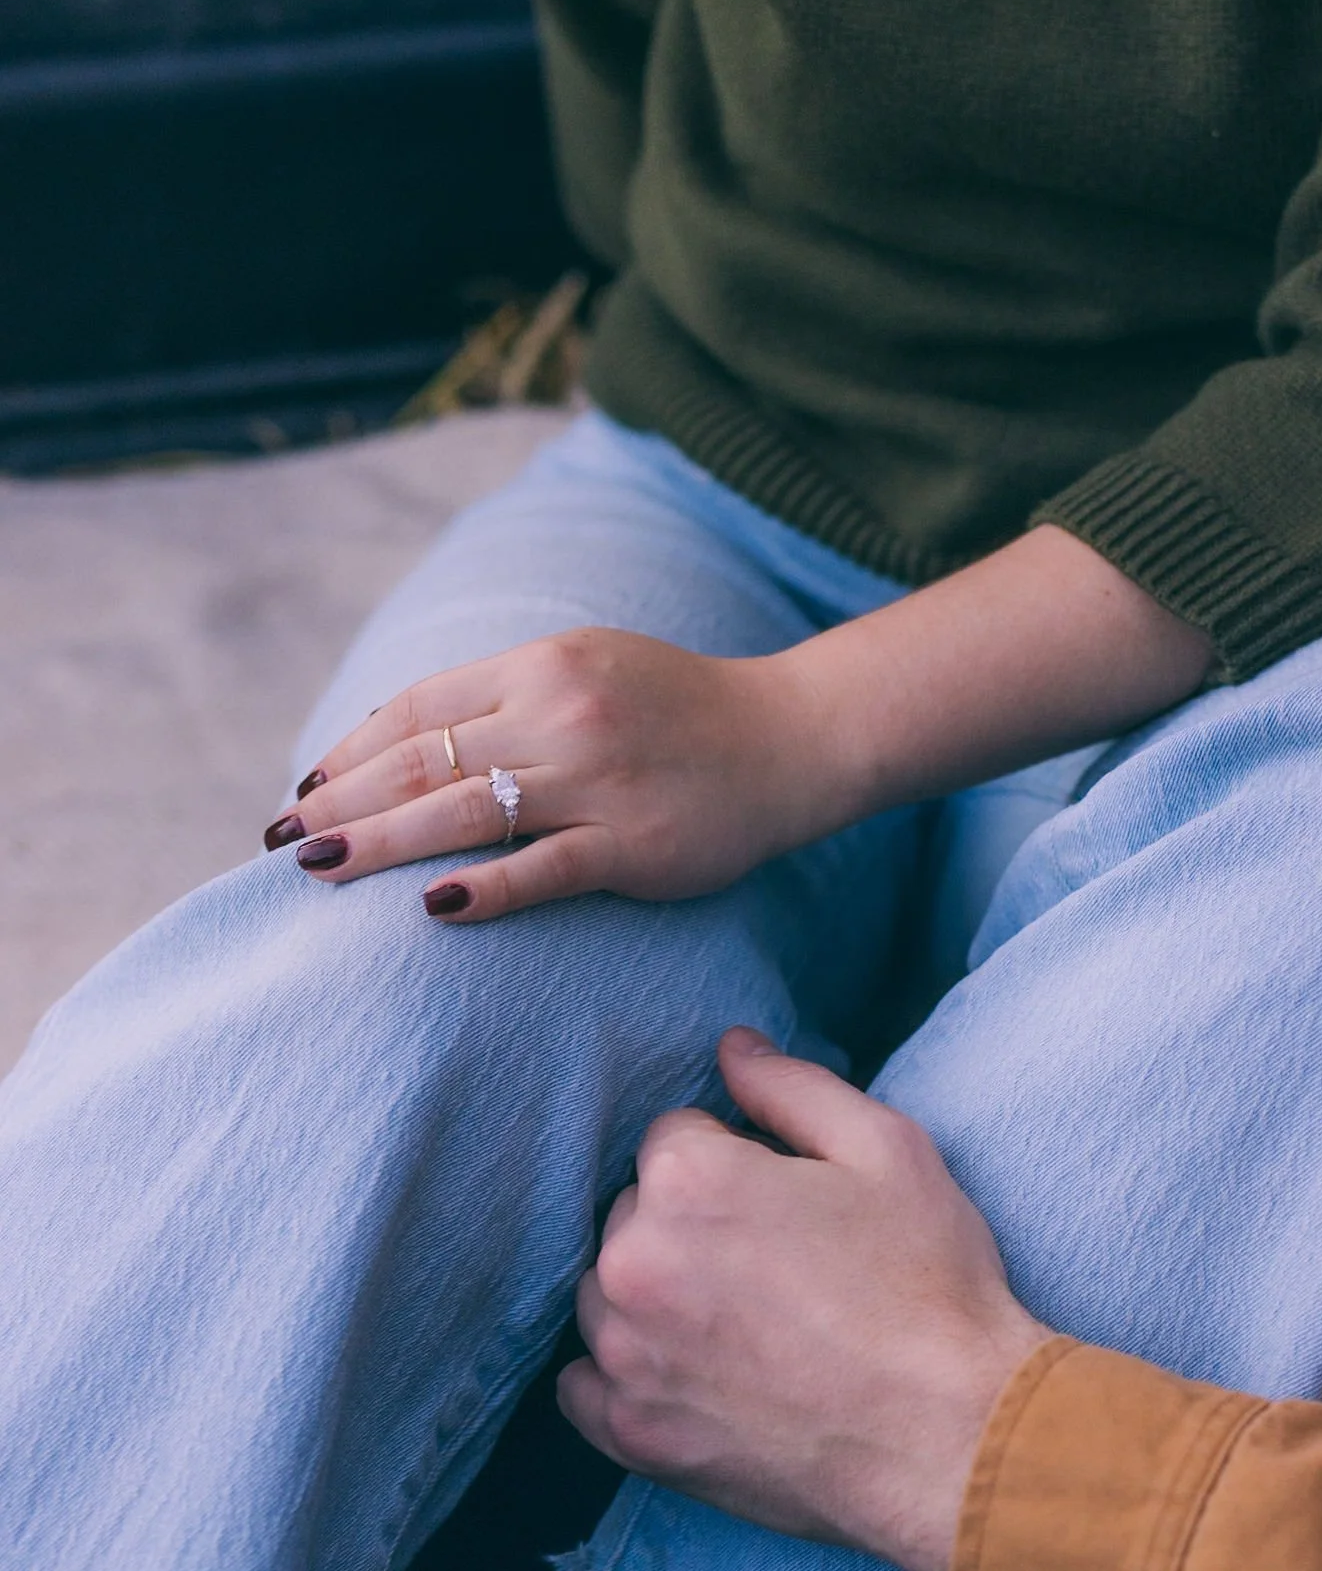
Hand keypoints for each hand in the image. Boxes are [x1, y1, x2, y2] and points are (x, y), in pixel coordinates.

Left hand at [271, 630, 834, 919]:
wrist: (790, 738)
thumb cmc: (680, 709)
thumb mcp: (588, 667)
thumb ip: (506, 696)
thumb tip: (407, 741)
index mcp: (541, 664)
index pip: (419, 707)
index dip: (349, 751)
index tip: (303, 789)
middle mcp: (560, 713)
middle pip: (423, 760)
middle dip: (340, 801)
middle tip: (282, 842)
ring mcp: (596, 779)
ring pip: (464, 812)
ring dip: (379, 842)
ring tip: (318, 869)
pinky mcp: (633, 841)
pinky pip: (544, 867)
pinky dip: (486, 887)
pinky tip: (433, 907)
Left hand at [559, 1029, 1052, 1570]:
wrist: (954, 1438)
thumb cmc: (930, 1287)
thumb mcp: (887, 1150)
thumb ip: (791, 1087)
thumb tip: (730, 1048)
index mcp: (689, 1181)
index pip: (673, 1138)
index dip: (736, 1161)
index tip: (786, 1203)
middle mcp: (634, 1263)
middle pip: (633, 1213)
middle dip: (688, 1225)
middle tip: (775, 1267)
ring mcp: (626, 1356)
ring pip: (604, 1294)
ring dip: (652, 1295)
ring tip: (742, 1324)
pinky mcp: (632, 1435)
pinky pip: (583, 1386)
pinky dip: (624, 1375)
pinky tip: (690, 1375)